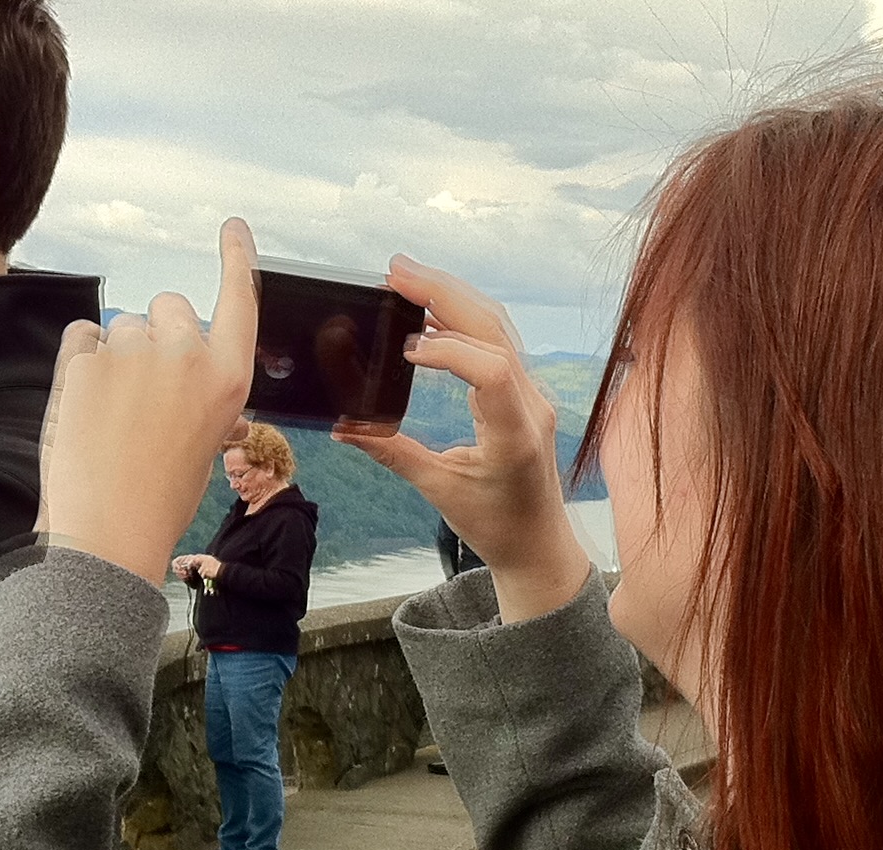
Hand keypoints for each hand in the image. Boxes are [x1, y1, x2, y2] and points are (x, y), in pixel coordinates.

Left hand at [37, 219, 258, 580]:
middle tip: (146, 388)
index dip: (237, 259)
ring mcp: (134, 353)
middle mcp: (188, 355)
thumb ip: (199, 392)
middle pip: (171, 307)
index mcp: (228, 378)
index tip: (232, 229)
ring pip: (124, 325)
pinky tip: (89, 404)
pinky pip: (83, 336)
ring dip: (118, 355)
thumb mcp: (203, 441)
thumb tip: (180, 372)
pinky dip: (84, 360)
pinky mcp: (85, 359)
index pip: (239, 299)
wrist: (109, 529)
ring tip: (114, 413)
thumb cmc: (160, 495)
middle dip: (158, 332)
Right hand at [332, 256, 589, 622]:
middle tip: (395, 271)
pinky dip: (463, 320)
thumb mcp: (440, 491)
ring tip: (405, 276)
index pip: (491, 370)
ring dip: (452, 297)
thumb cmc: (496, 526)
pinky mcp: (526, 393)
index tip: (406, 350)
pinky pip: (498, 343)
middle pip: (494, 330)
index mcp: (515, 435)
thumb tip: (342, 426)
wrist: (540, 545)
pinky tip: (429, 309)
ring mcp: (534, 396)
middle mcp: (532, 407)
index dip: (448, 349)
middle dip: (444, 294)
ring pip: (498, 329)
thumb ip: (392, 452)